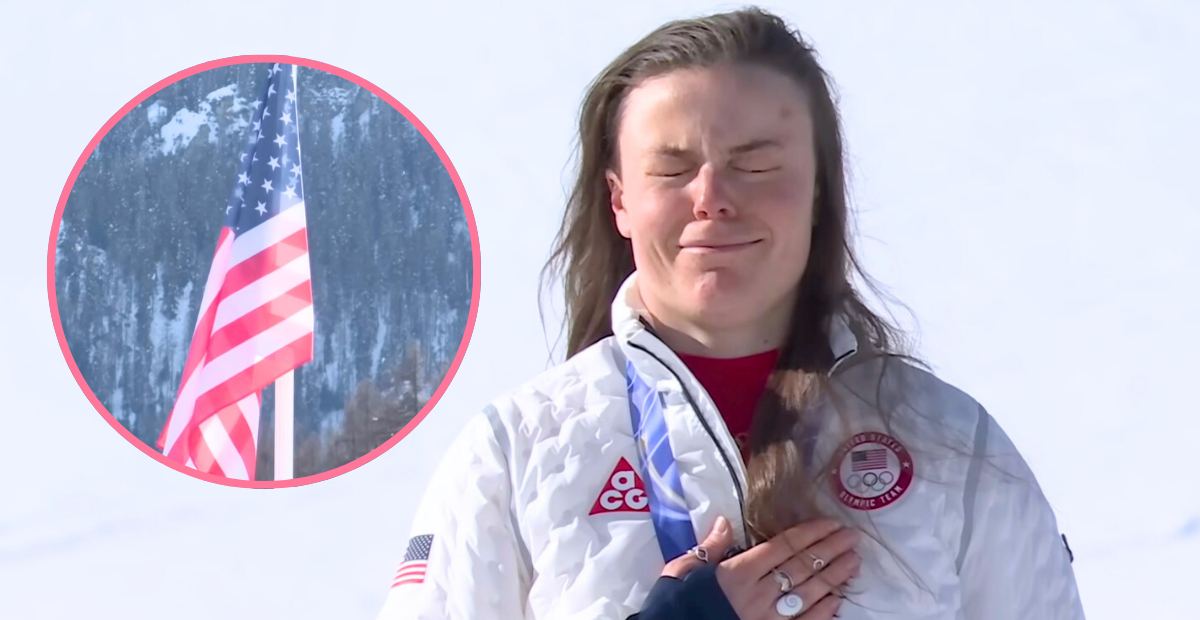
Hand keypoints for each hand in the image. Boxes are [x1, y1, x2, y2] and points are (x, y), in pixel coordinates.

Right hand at [661, 517, 860, 619]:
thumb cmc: (676, 604)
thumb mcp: (682, 570)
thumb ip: (708, 548)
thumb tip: (724, 521)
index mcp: (738, 572)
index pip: (782, 548)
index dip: (809, 534)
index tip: (831, 523)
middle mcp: (758, 594)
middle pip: (801, 568)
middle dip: (829, 550)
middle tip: (853, 537)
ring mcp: (767, 618)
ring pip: (808, 594)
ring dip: (833, 577)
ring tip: (854, 562)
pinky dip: (823, 612)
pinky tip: (838, 599)